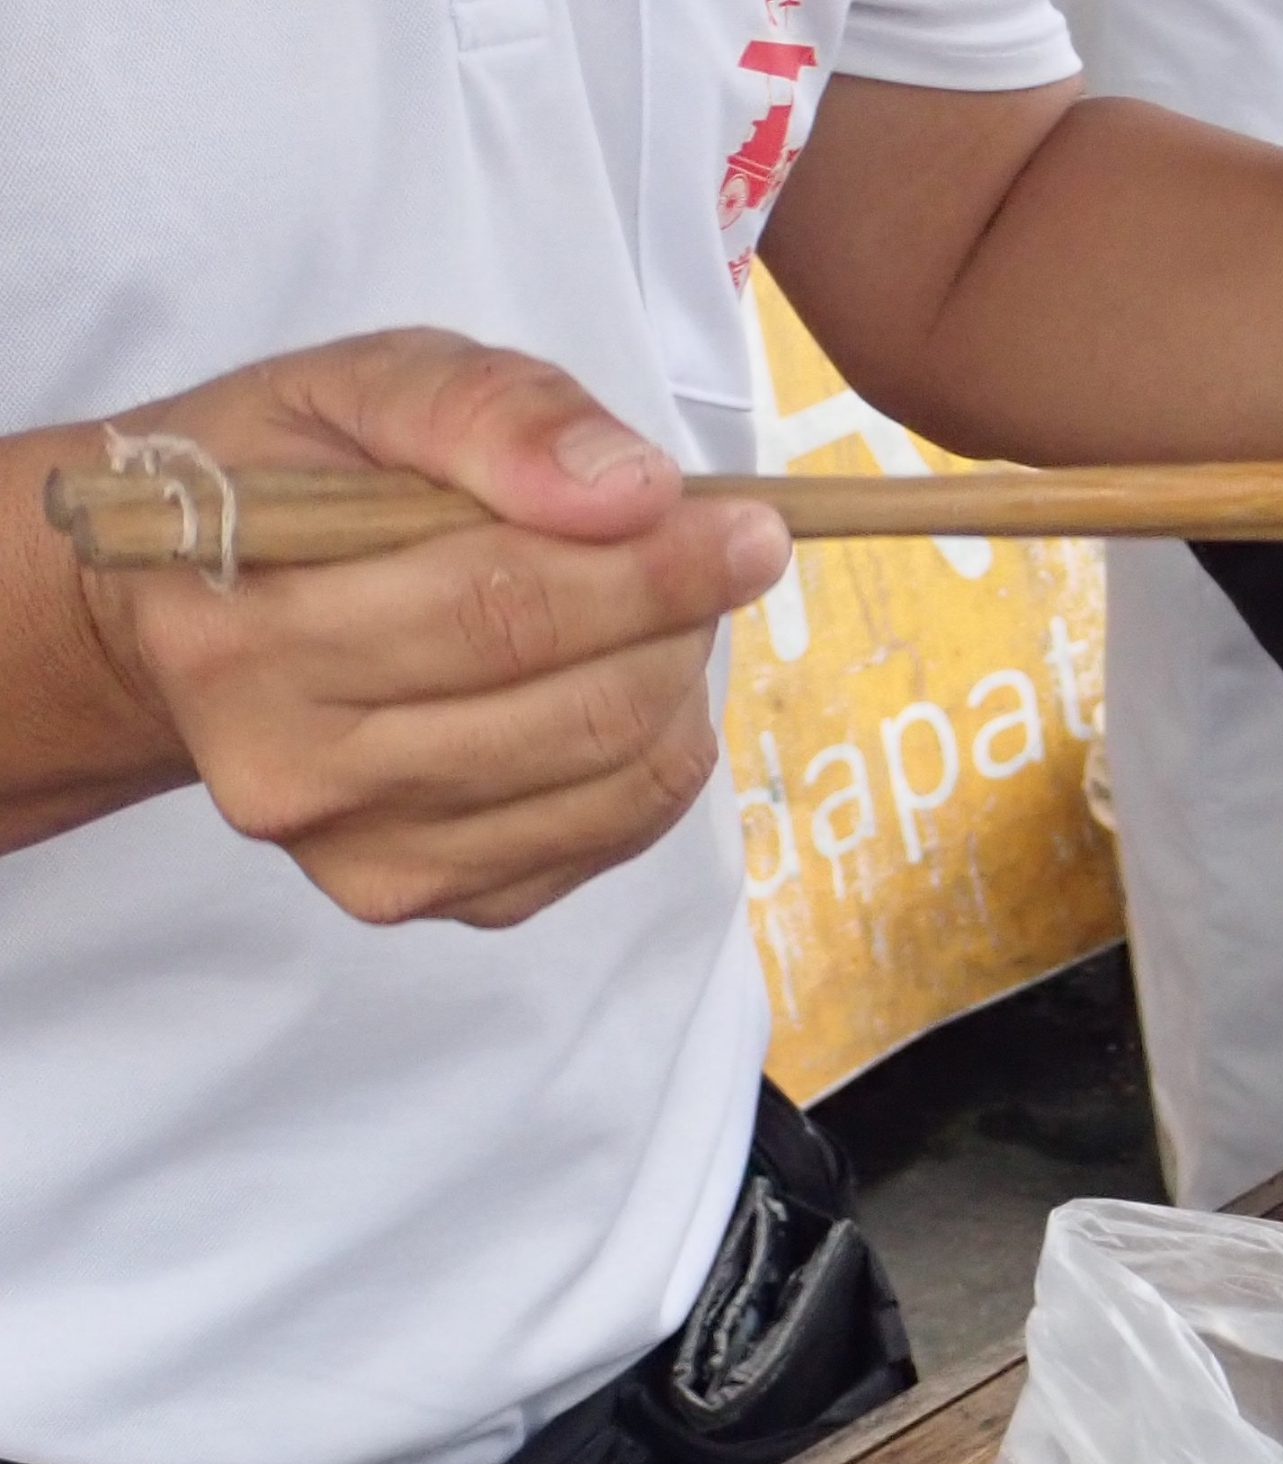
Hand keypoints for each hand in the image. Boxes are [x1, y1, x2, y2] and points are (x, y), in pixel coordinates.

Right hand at [76, 329, 790, 926]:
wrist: (179, 617)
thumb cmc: (278, 487)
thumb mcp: (357, 390)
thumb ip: (490, 412)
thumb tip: (633, 491)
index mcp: (247, 635)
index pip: (501, 609)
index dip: (651, 569)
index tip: (748, 530)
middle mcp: (295, 773)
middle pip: (571, 711)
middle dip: (677, 624)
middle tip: (720, 558)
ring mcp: (367, 857)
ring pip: (607, 785)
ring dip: (676, 689)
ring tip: (663, 613)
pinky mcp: (433, 900)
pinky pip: (605, 839)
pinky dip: (653, 759)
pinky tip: (620, 687)